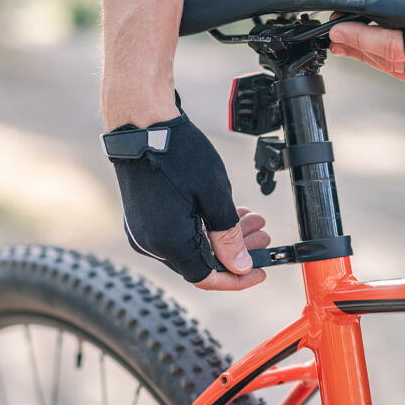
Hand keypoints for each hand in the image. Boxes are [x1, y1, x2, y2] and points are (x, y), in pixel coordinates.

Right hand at [109, 112, 267, 290]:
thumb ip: (228, 235)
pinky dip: (203, 227)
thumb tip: (239, 266)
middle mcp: (151, 244)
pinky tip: (225, 212)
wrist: (143, 125)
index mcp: (168, 242)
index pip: (206, 277)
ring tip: (251, 219)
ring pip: (191, 247)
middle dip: (235, 251)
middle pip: (200, 262)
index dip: (236, 279)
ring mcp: (144, 232)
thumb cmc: (178, 154)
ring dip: (222, 236)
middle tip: (262, 235)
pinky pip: (178, 234)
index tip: (260, 271)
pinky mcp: (143, 220)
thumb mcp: (214, 194)